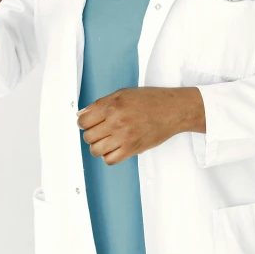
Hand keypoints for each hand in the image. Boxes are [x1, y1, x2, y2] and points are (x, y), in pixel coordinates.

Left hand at [76, 86, 203, 165]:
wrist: (173, 110)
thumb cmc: (151, 100)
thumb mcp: (123, 94)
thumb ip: (100, 104)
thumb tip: (81, 114)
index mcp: (112, 105)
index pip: (84, 120)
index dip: (84, 123)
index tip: (88, 123)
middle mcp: (116, 121)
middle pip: (88, 136)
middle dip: (91, 134)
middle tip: (99, 131)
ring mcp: (124, 137)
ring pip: (96, 150)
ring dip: (98, 146)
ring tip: (107, 140)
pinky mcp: (132, 149)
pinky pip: (110, 160)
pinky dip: (108, 156)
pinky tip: (114, 148)